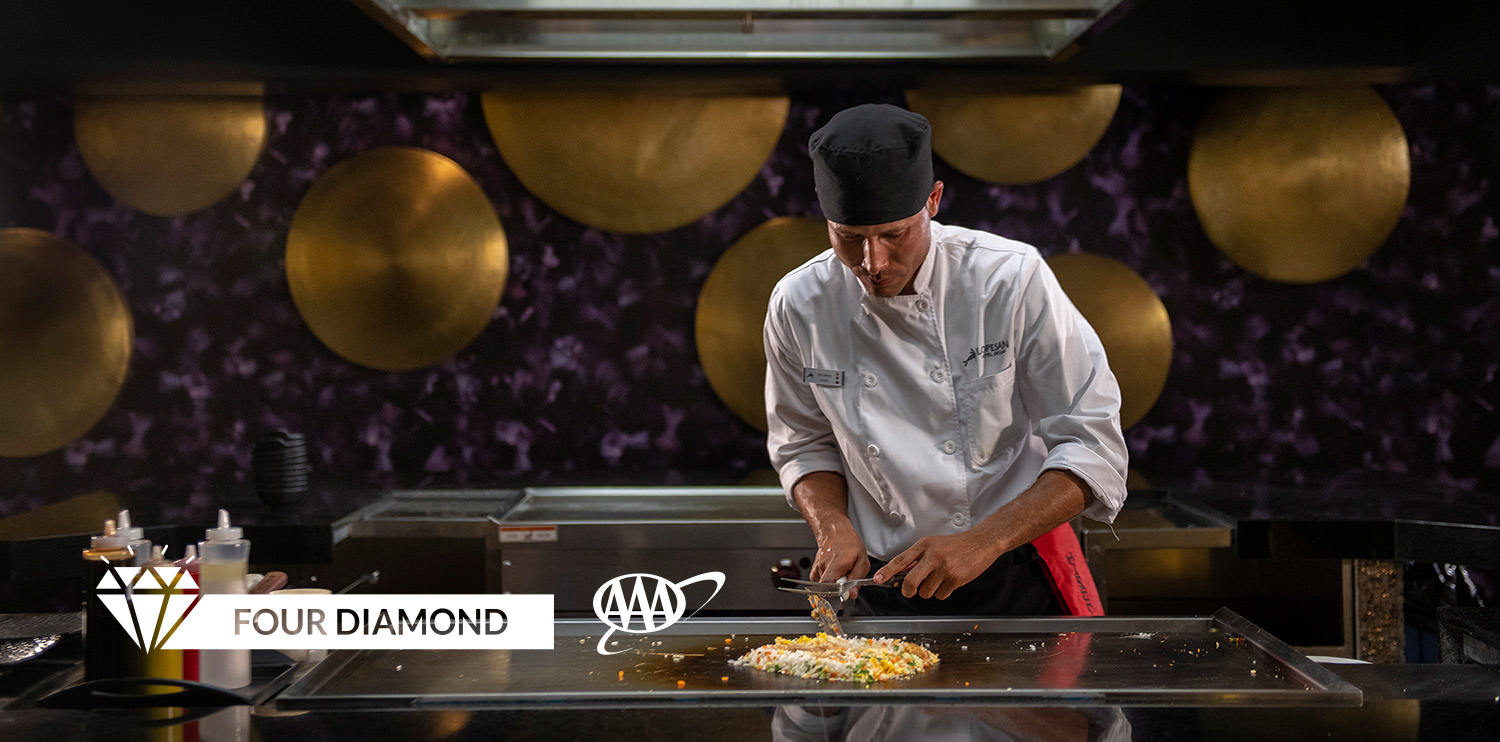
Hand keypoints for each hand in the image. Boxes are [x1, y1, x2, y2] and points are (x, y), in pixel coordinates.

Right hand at [809, 525, 869, 599]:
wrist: (835, 534)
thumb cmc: (849, 545)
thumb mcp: (862, 560)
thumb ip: (857, 578)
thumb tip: (852, 594)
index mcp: (836, 564)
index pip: (828, 585)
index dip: (835, 596)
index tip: (843, 599)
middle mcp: (823, 567)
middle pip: (827, 591)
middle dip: (838, 595)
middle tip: (847, 589)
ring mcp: (817, 570)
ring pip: (825, 589)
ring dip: (835, 588)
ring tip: (842, 577)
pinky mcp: (814, 574)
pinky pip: (822, 586)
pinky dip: (830, 585)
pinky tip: (835, 576)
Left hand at [874, 530, 996, 599]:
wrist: (981, 542)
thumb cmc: (956, 545)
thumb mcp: (933, 544)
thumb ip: (917, 557)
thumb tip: (900, 572)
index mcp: (924, 545)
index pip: (900, 560)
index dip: (887, 571)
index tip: (878, 579)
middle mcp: (932, 556)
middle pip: (911, 582)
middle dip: (908, 591)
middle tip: (910, 591)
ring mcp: (944, 568)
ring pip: (926, 592)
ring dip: (930, 590)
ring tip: (939, 578)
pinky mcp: (955, 579)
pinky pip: (941, 595)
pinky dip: (943, 592)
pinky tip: (950, 580)